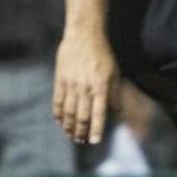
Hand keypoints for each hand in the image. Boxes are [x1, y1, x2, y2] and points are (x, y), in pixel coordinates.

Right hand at [53, 30, 117, 144]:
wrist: (84, 35)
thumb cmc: (102, 55)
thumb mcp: (114, 73)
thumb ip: (115, 94)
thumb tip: (117, 113)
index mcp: (101, 87)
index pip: (98, 114)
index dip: (96, 129)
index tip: (94, 141)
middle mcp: (86, 88)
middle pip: (82, 116)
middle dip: (81, 131)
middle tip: (81, 141)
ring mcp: (71, 84)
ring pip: (69, 112)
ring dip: (69, 126)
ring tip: (71, 135)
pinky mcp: (60, 80)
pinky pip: (58, 101)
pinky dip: (58, 114)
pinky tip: (60, 122)